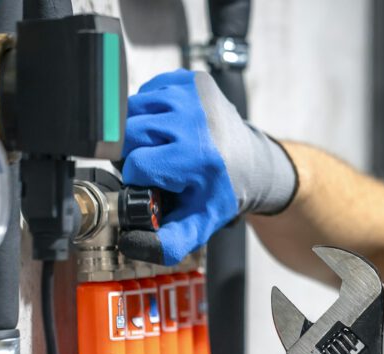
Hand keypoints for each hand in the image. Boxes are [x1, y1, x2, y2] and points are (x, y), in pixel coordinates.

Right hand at [120, 69, 296, 264]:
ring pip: (133, 108)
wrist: (254, 163)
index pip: (136, 164)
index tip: (155, 182)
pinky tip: (169, 126)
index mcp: (196, 157)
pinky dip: (151, 109)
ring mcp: (193, 94)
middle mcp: (195, 120)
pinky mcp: (191, 79)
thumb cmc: (222, 193)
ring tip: (161, 146)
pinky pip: (148, 91)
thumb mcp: (198, 224)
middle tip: (156, 165)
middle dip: (134, 152)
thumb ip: (167, 243)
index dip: (139, 177)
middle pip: (129, 133)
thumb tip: (131, 244)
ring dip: (139, 130)